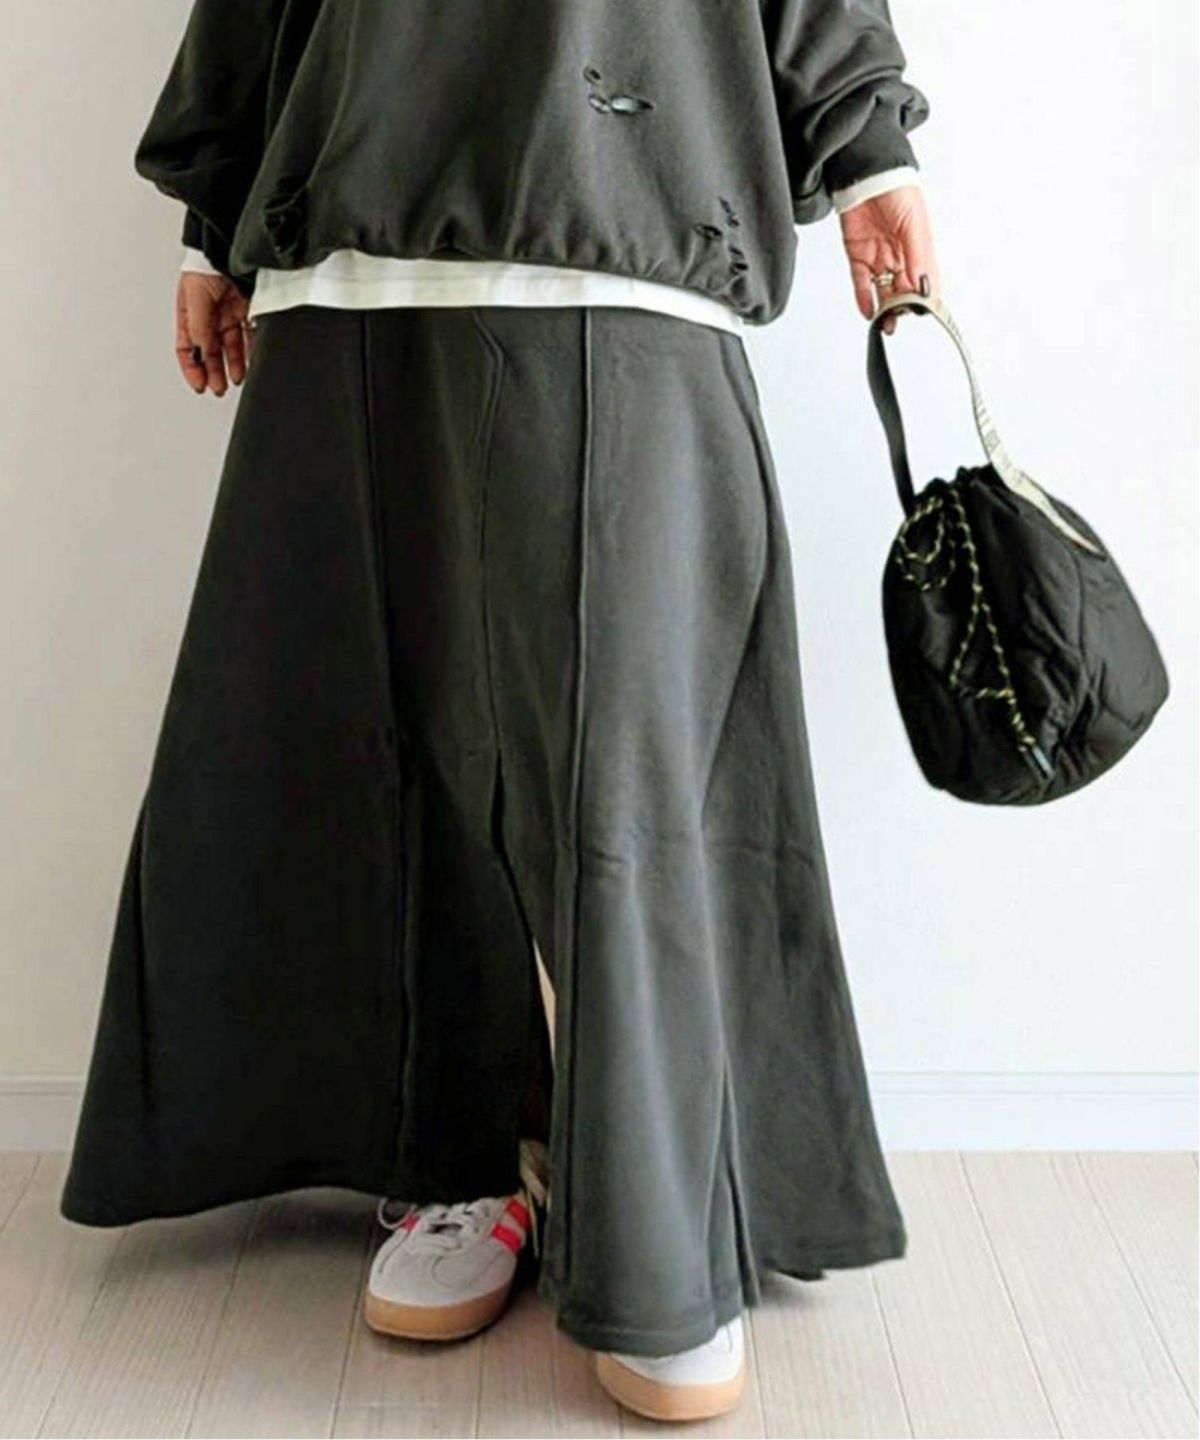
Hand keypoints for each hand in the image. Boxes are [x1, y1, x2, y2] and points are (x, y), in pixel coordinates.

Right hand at [175, 272, 254, 395]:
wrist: (229, 245)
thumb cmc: (206, 262)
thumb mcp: (195, 297)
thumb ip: (198, 326)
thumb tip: (201, 353)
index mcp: (190, 314)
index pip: (188, 348)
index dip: (192, 368)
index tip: (200, 385)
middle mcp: (210, 317)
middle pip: (211, 352)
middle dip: (214, 372)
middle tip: (219, 388)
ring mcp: (230, 314)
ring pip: (232, 347)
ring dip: (234, 365)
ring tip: (237, 379)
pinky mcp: (249, 310)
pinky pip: (251, 335)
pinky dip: (252, 350)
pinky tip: (254, 361)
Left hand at [839, 185, 939, 333]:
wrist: (866, 174)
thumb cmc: (896, 188)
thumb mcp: (913, 222)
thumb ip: (916, 255)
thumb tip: (922, 284)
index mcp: (919, 248)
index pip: (925, 280)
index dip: (925, 297)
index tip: (922, 312)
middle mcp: (900, 255)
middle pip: (903, 290)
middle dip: (902, 307)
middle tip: (900, 318)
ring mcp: (879, 257)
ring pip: (883, 290)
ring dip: (884, 309)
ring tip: (886, 324)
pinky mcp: (858, 256)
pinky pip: (861, 282)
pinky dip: (864, 298)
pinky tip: (869, 311)